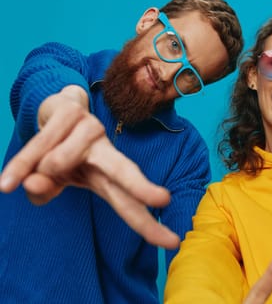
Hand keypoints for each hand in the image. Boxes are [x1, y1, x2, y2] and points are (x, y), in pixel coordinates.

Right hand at [0, 86, 179, 248]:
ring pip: (58, 162)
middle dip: (142, 187)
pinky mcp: (73, 113)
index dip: (149, 224)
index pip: (130, 204)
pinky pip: (39, 146)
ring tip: (39, 166)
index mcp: (107, 177)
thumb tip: (34, 185)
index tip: (174, 242)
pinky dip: (21, 164)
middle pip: (126, 172)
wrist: (57, 110)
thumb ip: (47, 189)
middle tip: (163, 198)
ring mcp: (92, 130)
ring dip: (39, 169)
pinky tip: (8, 180)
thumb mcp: (54, 179)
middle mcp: (106, 153)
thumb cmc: (62, 151)